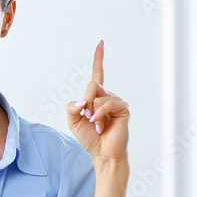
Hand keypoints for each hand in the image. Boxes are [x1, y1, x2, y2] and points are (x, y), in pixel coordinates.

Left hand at [66, 41, 129, 163]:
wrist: (102, 153)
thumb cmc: (90, 138)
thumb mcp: (73, 121)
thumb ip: (72, 107)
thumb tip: (83, 100)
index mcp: (97, 97)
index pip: (98, 74)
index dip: (99, 59)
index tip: (101, 43)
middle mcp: (108, 96)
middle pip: (92, 85)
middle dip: (86, 102)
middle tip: (88, 118)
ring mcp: (117, 102)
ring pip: (98, 95)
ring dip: (93, 112)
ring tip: (97, 126)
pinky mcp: (124, 109)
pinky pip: (107, 103)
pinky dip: (100, 114)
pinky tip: (100, 125)